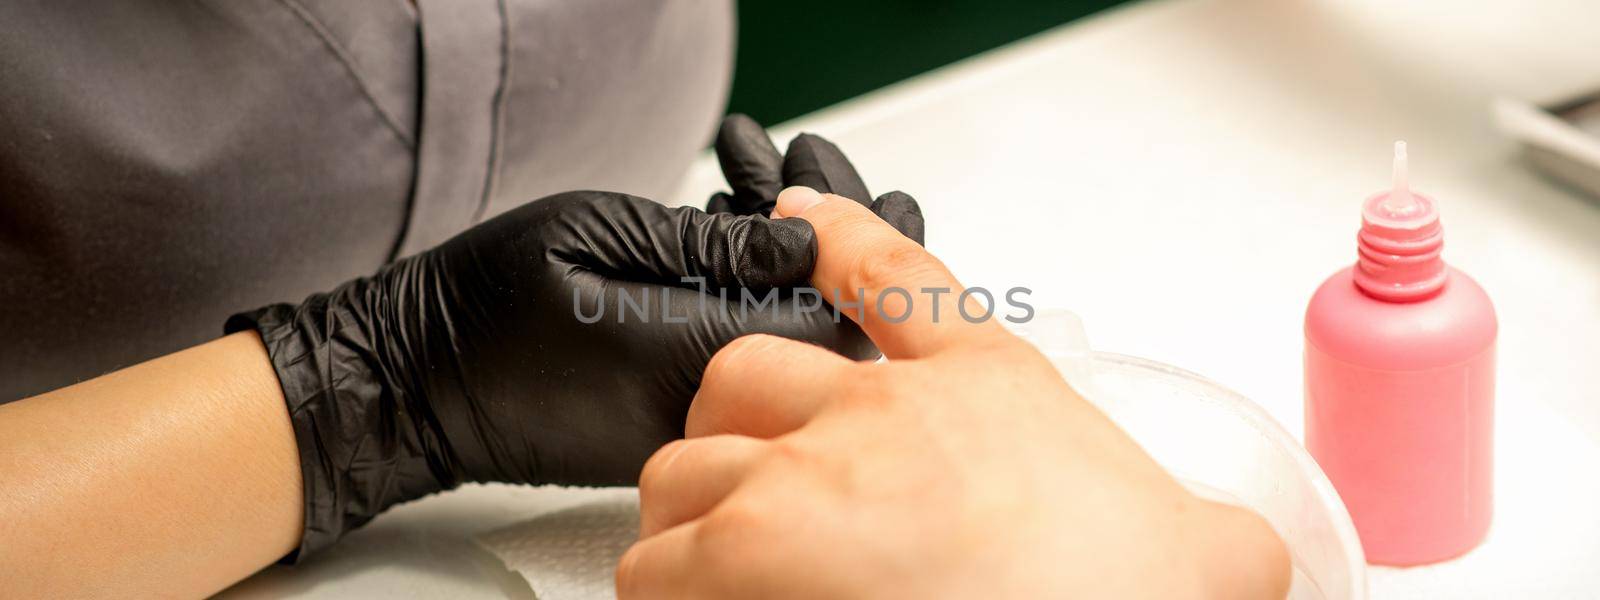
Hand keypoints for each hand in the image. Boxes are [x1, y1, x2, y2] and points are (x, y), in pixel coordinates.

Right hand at [227, 116, 922, 556]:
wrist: (412, 386)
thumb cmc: (485, 307)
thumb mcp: (599, 234)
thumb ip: (712, 243)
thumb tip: (808, 241)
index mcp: (691, 358)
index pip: (830, 323)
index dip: (872, 257)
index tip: (887, 202)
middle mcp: (704, 410)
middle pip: (825, 348)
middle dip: (858, 263)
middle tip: (886, 198)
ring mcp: (685, 430)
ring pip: (786, 359)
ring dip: (808, 281)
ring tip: (820, 213)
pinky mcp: (664, 430)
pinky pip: (740, 369)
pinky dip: (759, 307)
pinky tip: (758, 256)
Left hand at [620, 187, 1290, 598]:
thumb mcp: (1202, 551)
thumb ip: (1206, 529)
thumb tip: (1251, 557)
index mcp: (990, 389)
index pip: (894, 279)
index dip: (839, 238)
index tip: (804, 220)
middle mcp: (881, 416)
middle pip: (748, 375)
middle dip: (738, 429)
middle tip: (756, 487)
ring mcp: (800, 480)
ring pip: (686, 466)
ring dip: (693, 517)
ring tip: (723, 570)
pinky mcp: (738, 557)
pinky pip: (655, 562)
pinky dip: (666, 588)